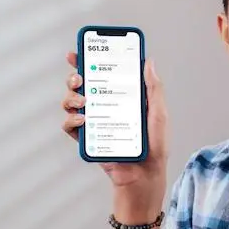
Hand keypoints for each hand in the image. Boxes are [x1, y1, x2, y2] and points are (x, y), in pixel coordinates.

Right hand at [61, 52, 168, 189]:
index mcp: (120, 98)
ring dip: (71, 98)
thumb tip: (148, 62)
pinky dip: (72, 121)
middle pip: (80, 86)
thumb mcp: (158, 114)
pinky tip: (83, 121)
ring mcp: (94, 123)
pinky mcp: (87, 140)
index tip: (78, 52)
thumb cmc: (154, 148)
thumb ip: (153, 89)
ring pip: (71, 103)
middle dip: (74, 78)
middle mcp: (104, 108)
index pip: (101, 75)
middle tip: (80, 78)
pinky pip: (70, 127)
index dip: (87, 62)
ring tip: (83, 101)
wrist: (144, 177)